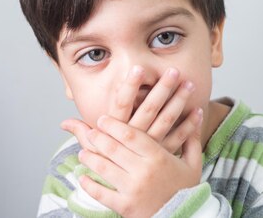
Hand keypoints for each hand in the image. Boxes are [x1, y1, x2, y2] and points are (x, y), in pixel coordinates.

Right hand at [62, 66, 198, 153]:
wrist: (124, 193)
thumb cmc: (106, 166)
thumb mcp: (92, 150)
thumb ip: (82, 134)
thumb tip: (64, 123)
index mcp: (117, 129)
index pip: (123, 103)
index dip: (130, 85)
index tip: (139, 68)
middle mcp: (135, 135)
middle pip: (150, 107)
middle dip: (163, 88)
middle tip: (174, 71)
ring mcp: (151, 146)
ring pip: (167, 119)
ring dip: (179, 101)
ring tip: (190, 83)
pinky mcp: (164, 154)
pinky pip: (179, 138)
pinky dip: (190, 125)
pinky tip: (198, 110)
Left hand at [78, 113, 203, 217]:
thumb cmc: (186, 189)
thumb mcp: (193, 163)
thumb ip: (191, 139)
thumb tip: (199, 114)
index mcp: (158, 157)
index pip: (130, 135)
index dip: (113, 125)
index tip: (102, 119)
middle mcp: (144, 171)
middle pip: (113, 148)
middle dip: (98, 138)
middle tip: (91, 133)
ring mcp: (133, 190)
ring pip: (104, 168)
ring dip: (89, 158)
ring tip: (83, 153)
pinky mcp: (125, 207)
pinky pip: (101, 194)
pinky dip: (89, 185)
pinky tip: (82, 178)